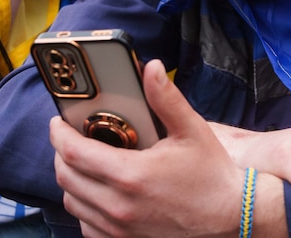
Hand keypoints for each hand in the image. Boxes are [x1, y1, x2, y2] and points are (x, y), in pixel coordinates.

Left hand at [50, 60, 255, 236]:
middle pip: (66, 177)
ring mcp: (120, 229)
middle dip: (62, 154)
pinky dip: (85, 207)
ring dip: (72, 180)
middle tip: (70, 139)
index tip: (57, 122)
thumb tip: (150, 68)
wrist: (232, 218)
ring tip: (86, 163)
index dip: (59, 134)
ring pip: (73, 203)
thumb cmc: (212, 175)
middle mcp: (119, 206)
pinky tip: (100, 192)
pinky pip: (87, 225)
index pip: (73, 153)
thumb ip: (166, 99)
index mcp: (131, 175)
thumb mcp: (191, 130)